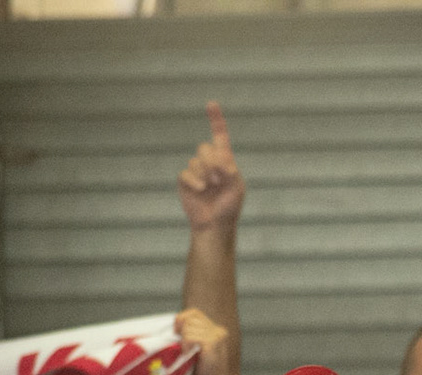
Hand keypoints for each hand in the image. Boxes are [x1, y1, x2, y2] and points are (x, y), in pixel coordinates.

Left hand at [174, 308, 230, 374]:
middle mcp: (219, 331)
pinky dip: (185, 345)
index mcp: (216, 330)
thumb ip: (189, 335)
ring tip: (187, 354)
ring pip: (188, 327)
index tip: (176, 334)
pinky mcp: (213, 344)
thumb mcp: (195, 349)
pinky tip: (188, 355)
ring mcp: (218, 337)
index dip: (181, 320)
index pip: (194, 313)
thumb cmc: (200, 373)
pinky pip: (191, 336)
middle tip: (182, 347)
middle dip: (181, 331)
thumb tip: (172, 324)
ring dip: (182, 340)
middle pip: (190, 318)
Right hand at [177, 101, 243, 234]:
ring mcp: (196, 171)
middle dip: (213, 162)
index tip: (211, 104)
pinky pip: (186, 173)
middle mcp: (209, 162)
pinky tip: (201, 190)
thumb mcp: (237, 187)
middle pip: (205, 148)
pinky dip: (195, 181)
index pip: (219, 136)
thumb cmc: (229, 206)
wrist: (215, 224)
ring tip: (211, 188)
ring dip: (205, 174)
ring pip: (196, 161)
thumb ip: (230, 170)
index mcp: (224, 160)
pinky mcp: (185, 180)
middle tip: (219, 179)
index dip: (215, 120)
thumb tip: (219, 157)